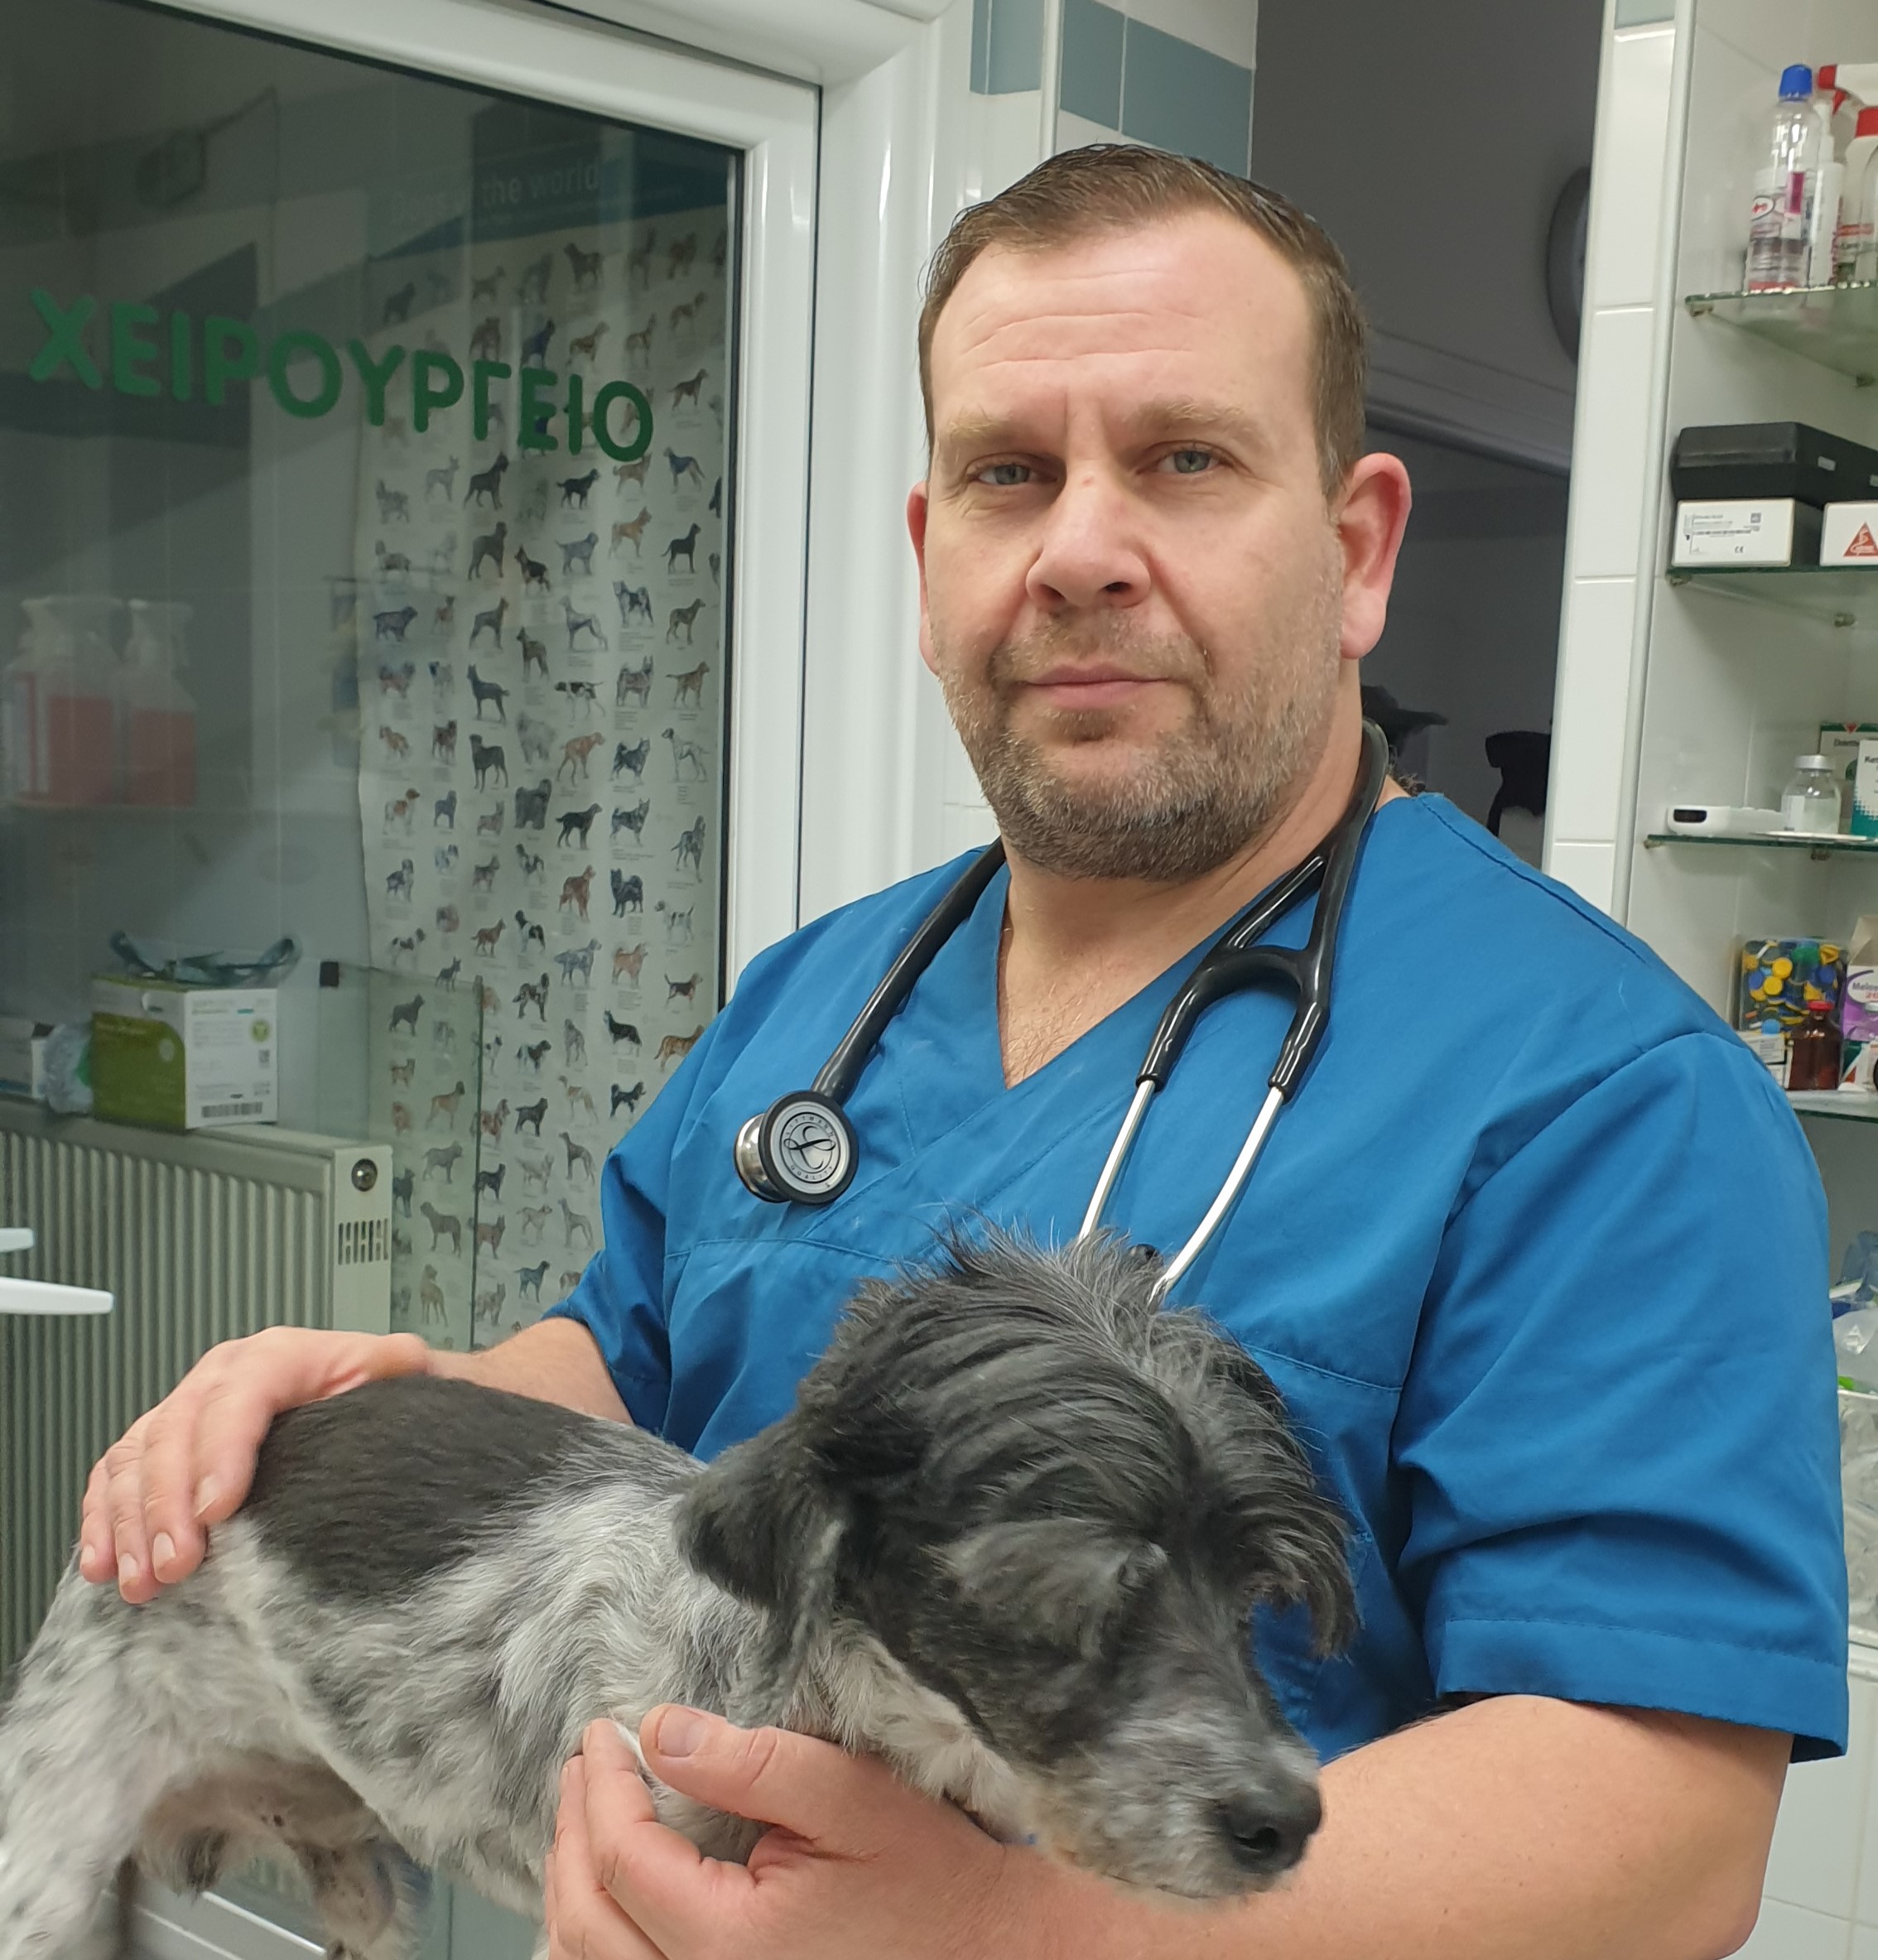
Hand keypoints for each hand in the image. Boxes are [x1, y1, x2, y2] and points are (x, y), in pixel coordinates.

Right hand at [79, 1326, 432, 1601]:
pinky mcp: (162, 1444)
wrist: (365, 1395)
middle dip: (167, 1504)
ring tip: (142, 1580)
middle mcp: (221, 1376)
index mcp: (276, 1356)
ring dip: (130, 1523)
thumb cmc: (376, 1392)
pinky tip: (103, 1564)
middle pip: (175, 1432)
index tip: (217, 1510)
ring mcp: (186, 1409)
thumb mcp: (396, 1369)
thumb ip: (398, 1364)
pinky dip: (104, 1518)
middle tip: (176, 1566)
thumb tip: (411, 1361)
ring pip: (136, 1458)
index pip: (238, 1397)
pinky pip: (115, 1475)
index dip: (221, 1452)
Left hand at [543, 1710, 1061, 1959]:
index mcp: (728, 1944)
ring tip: (579, 1816)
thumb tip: (660, 1731)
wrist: (985, 1951)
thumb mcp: (846, 1794)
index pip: (621, 1859)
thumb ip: (749, 1762)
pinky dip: (596, 1940)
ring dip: (570, 1889)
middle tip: (583, 1763)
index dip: (602, 1785)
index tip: (604, 1730)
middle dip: (571, 1831)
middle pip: (587, 1922)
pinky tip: (603, 1894)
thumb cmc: (927, 1875)